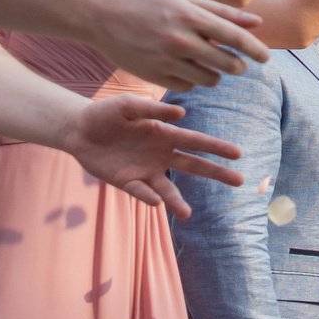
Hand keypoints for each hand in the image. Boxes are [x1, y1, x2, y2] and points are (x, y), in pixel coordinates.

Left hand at [59, 95, 243, 218]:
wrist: (78, 130)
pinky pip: (140, 192)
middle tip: (239, 181)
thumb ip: (152, 110)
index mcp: (165, 134)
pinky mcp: (127, 182)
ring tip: (187, 213)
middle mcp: (161, 155)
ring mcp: (145, 171)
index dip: (216, 147)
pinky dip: (148, 196)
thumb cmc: (105, 114)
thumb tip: (181, 115)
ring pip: (168, 189)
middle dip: (216, 173)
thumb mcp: (126, 105)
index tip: (237, 154)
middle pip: (193, 166)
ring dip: (177, 201)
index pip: (196, 142)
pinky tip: (156, 202)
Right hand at [83, 0, 268, 91]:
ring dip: (216, 74)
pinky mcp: (154, 76)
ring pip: (211, 79)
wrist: (102, 14)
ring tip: (207, 63)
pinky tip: (184, 68)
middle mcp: (180, 40)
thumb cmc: (150, 3)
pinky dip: (192, 79)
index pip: (237, 39)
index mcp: (191, 16)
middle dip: (238, 66)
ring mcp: (166, 60)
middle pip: (229, 64)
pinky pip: (188, 86)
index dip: (257, 51)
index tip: (265, 58)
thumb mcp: (186, 0)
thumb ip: (223, 12)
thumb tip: (257, 22)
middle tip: (236, 63)